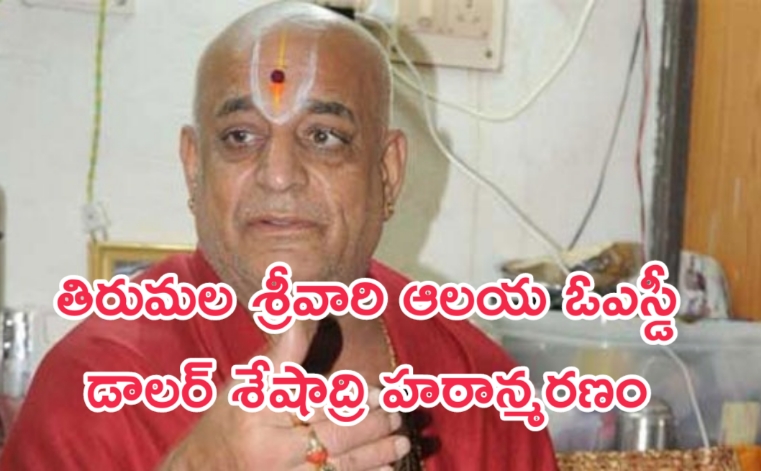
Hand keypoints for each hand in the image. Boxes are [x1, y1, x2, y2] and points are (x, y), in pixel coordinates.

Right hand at [159, 323, 410, 470]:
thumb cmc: (230, 419)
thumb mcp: (250, 381)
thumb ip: (283, 350)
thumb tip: (302, 309)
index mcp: (263, 414)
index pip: (316, 403)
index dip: (353, 398)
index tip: (380, 393)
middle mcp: (273, 451)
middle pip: (333, 438)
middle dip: (372, 427)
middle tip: (397, 416)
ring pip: (340, 468)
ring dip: (375, 455)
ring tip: (401, 443)